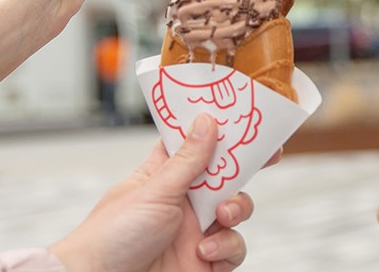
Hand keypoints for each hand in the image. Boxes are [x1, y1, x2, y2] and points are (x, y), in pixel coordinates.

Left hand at [51, 114, 277, 271]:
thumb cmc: (111, 237)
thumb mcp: (154, 191)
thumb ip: (187, 160)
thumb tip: (207, 121)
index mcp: (166, 176)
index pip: (196, 145)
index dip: (219, 132)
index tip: (246, 120)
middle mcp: (184, 201)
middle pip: (226, 176)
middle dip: (245, 169)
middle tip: (266, 156)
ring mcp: (196, 231)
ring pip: (237, 211)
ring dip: (236, 210)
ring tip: (220, 219)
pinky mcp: (206, 260)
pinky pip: (234, 249)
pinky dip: (227, 249)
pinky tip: (205, 253)